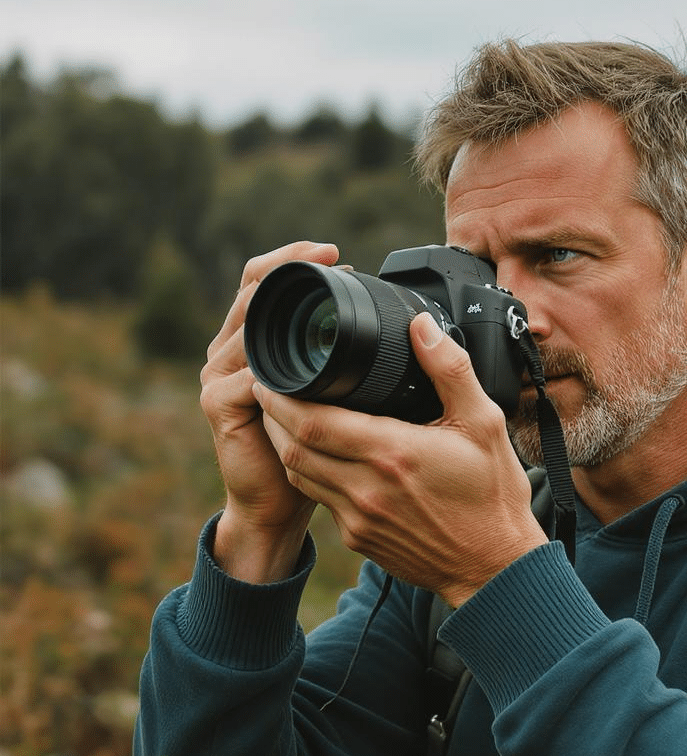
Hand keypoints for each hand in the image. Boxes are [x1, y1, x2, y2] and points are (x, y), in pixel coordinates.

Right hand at [199, 241, 339, 581]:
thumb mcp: (335, 392)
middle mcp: (231, 352)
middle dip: (286, 270)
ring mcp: (219, 378)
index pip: (263, 282)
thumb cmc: (315, 446)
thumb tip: (398, 324)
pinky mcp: (220, 407)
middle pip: (250, 292)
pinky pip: (247, 377)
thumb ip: (344, 357)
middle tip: (329, 256)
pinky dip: (276, 368)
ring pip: (248, 326)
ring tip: (320, 296)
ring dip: (281, 308)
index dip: (293, 260)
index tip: (335, 251)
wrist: (280, 504)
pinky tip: (306, 362)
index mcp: (257, 341)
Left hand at [255, 313, 549, 605]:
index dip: (282, 397)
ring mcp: (358, 519)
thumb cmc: (493, 495)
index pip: (313, 422)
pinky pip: (320, 499)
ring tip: (283, 416)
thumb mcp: (484, 422)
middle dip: (273, 416)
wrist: (494, 567)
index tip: (272, 375)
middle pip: (293, 448)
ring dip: (284, 444)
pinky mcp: (359, 538)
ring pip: (300, 475)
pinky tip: (318, 454)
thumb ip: (449, 369)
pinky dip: (309, 472)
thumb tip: (421, 327)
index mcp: (393, 453)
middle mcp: (366, 489)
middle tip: (269, 388)